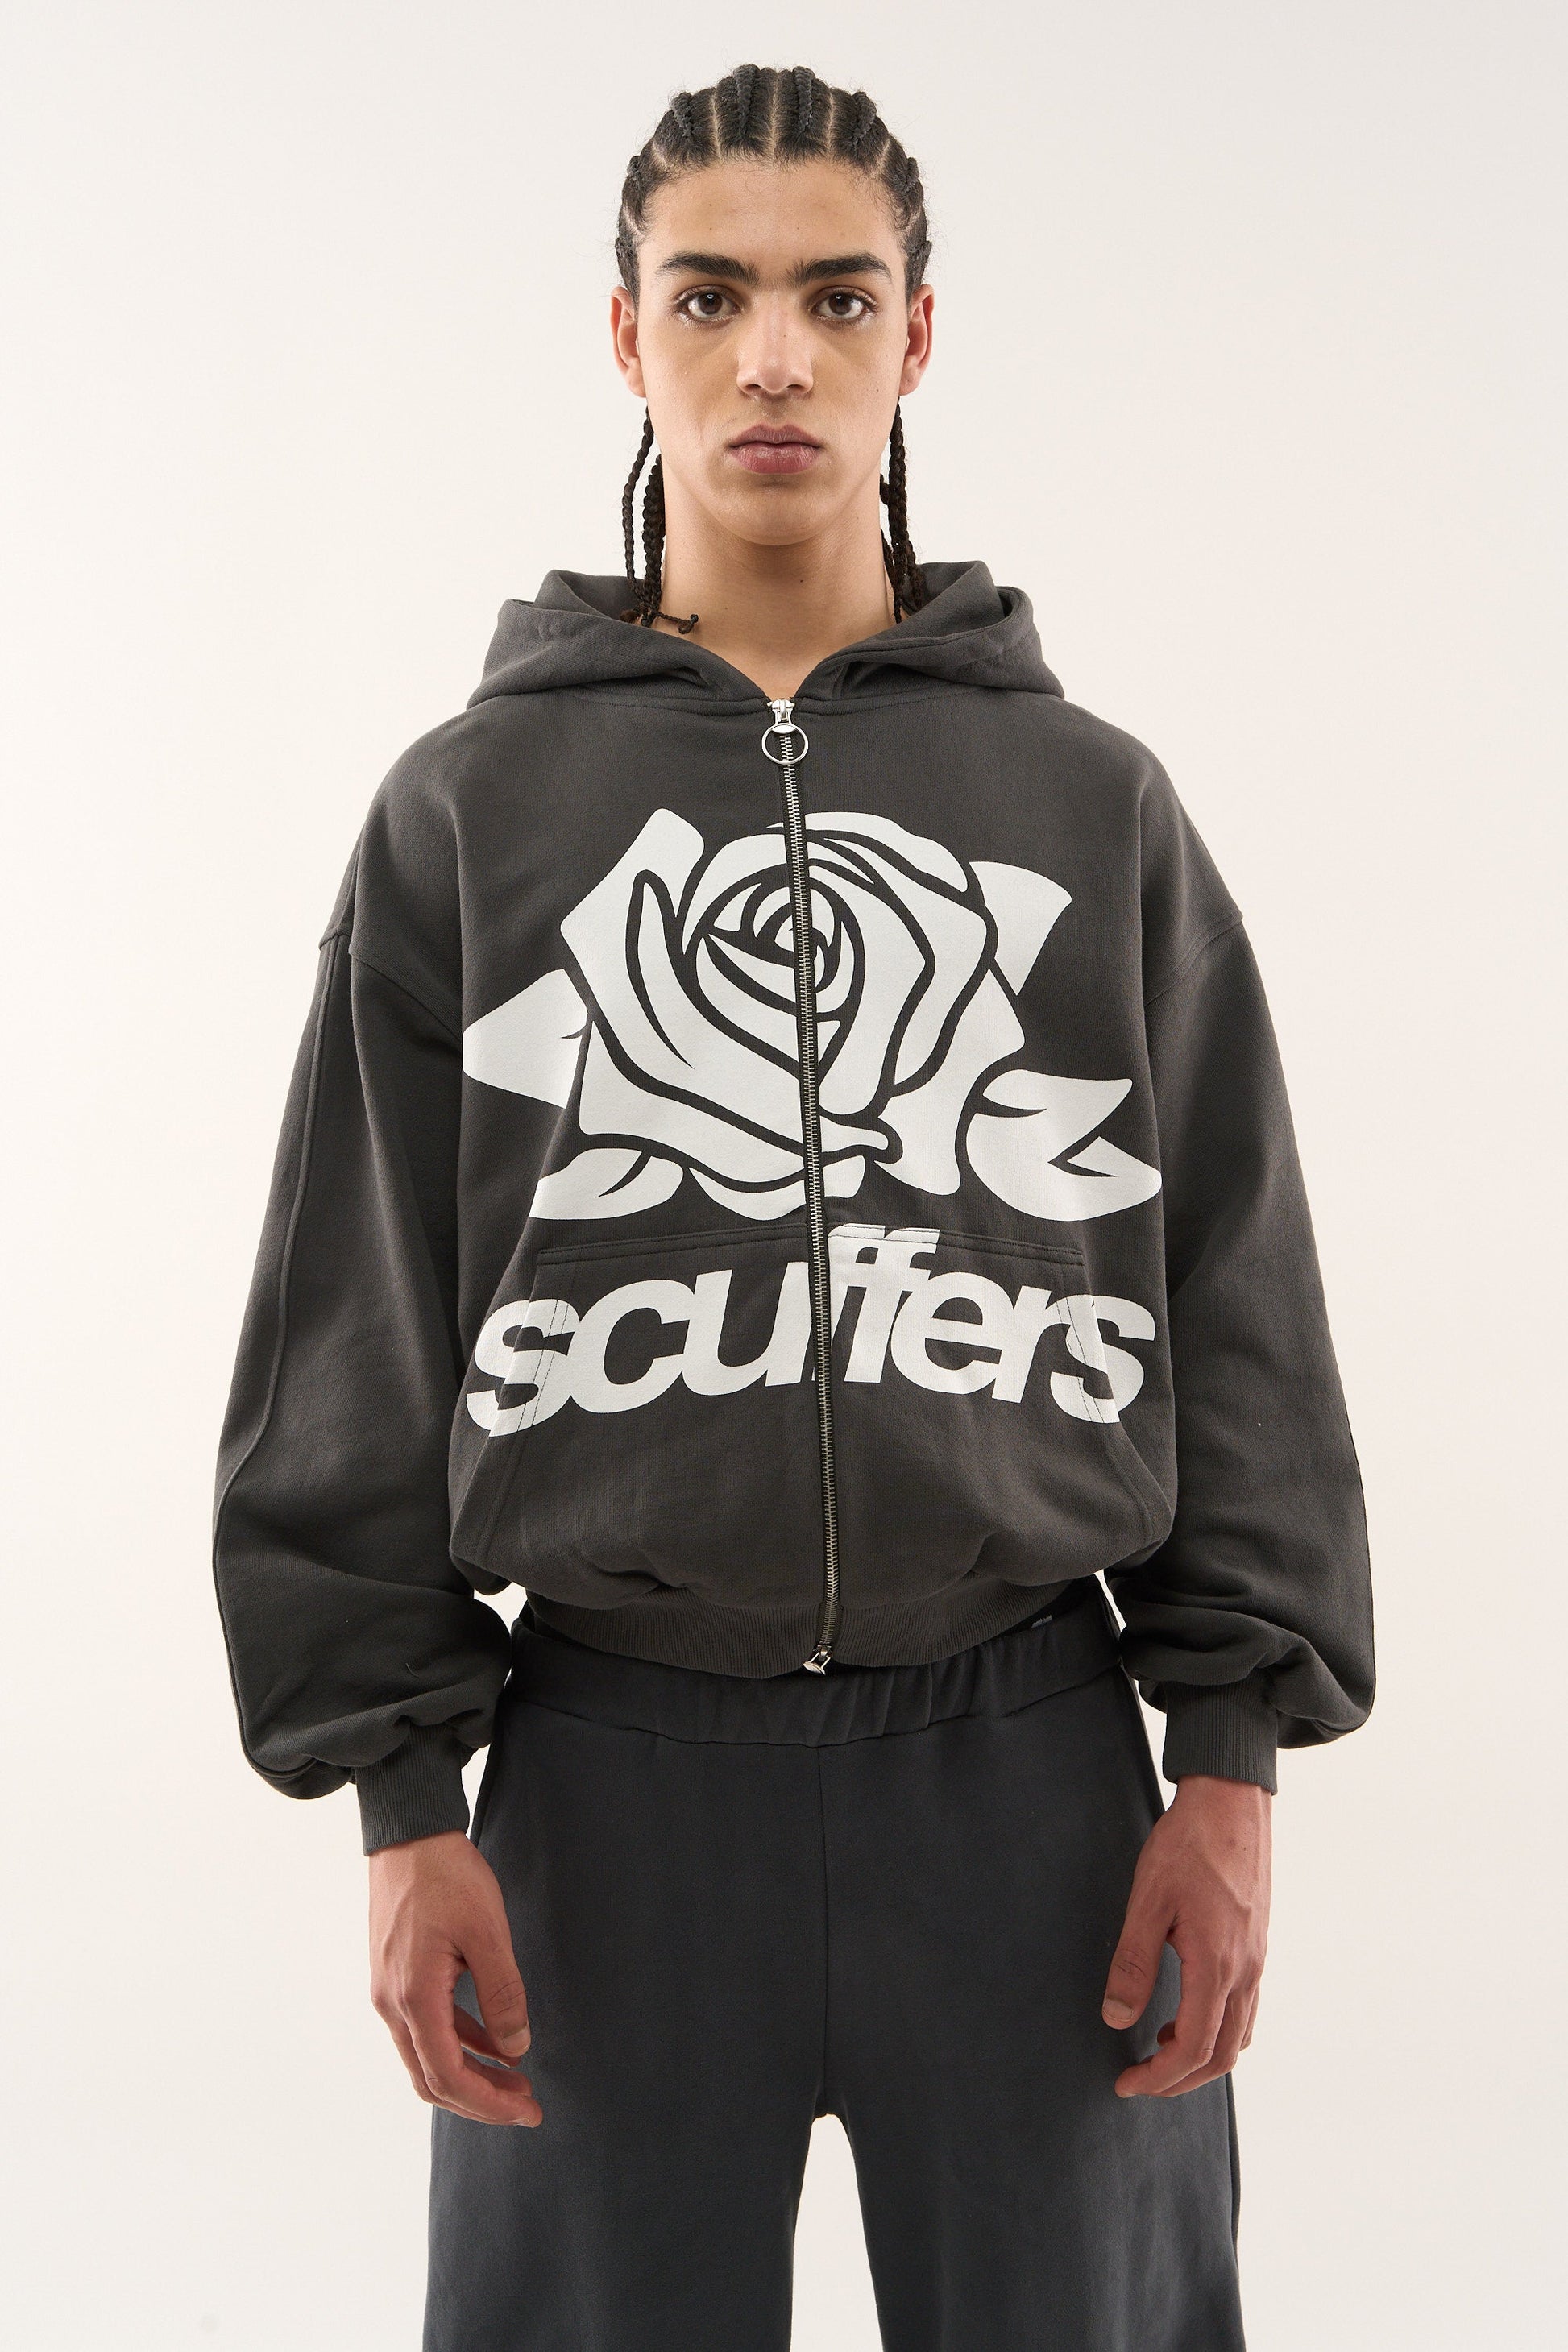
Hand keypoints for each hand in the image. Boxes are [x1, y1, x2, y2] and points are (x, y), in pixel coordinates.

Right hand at [368, 1829, 541, 2125]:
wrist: (409, 1834)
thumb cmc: (446, 1875)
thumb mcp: (487, 1931)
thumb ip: (503, 1994)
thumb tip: (516, 2050)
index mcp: (413, 1997)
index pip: (447, 2076)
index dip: (488, 2102)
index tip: (526, 2109)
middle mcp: (392, 2003)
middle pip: (432, 2078)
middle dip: (480, 2099)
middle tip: (526, 2106)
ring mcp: (389, 1991)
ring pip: (427, 2056)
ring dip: (471, 2073)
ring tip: (517, 2079)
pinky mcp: (395, 1976)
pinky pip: (426, 2026)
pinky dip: (459, 2042)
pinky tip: (493, 2043)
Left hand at [1101, 1774, 1271, 2097]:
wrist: (1232, 1802)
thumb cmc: (1188, 1845)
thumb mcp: (1147, 1900)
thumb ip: (1133, 1963)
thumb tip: (1117, 2018)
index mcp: (1217, 1964)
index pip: (1194, 2047)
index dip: (1159, 2076)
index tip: (1126, 2084)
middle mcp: (1246, 1971)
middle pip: (1222, 2054)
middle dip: (1179, 2079)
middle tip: (1139, 2081)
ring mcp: (1257, 1960)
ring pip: (1238, 2035)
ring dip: (1200, 2057)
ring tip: (1158, 2050)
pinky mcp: (1257, 1947)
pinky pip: (1245, 2009)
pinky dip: (1218, 2029)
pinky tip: (1186, 2013)